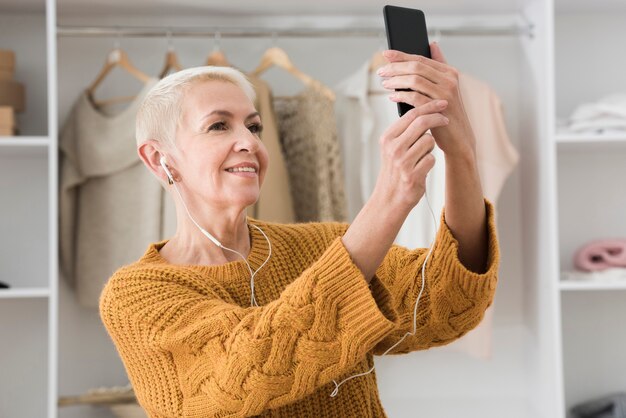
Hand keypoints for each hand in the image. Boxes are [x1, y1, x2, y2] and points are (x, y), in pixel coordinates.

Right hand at [371, 100, 449, 212]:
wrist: (389, 198)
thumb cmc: (394, 170)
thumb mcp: (392, 148)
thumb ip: (404, 131)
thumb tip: (424, 110)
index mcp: (387, 138)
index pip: (411, 114)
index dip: (429, 106)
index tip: (442, 103)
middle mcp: (393, 148)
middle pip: (421, 123)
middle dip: (438, 118)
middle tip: (447, 119)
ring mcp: (402, 162)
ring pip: (428, 141)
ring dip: (430, 147)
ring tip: (421, 156)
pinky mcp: (412, 175)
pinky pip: (431, 159)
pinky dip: (430, 162)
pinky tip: (421, 168)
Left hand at [378, 42, 475, 158]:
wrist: (459, 138)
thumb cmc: (447, 113)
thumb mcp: (446, 87)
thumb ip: (440, 67)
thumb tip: (432, 45)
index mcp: (449, 72)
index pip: (422, 58)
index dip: (402, 55)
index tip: (386, 55)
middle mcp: (449, 80)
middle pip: (416, 67)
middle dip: (395, 67)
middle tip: (381, 72)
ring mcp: (445, 94)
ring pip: (414, 80)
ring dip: (396, 81)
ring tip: (385, 84)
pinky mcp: (438, 108)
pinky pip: (415, 97)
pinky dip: (401, 95)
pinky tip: (392, 96)